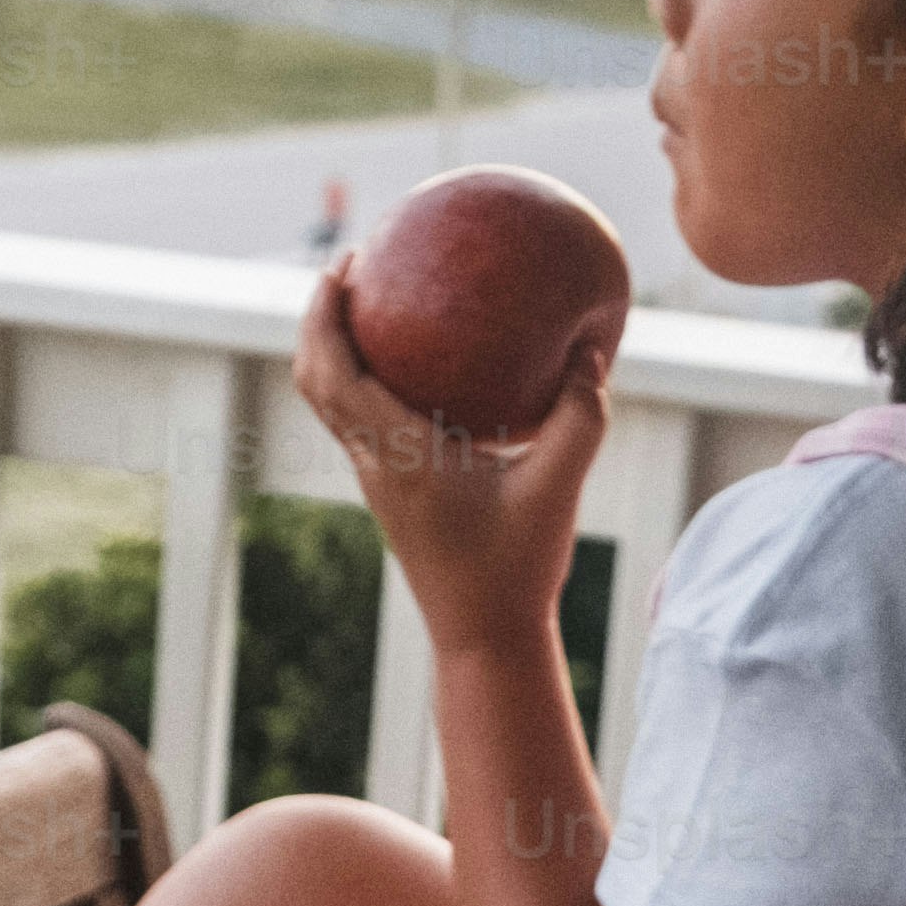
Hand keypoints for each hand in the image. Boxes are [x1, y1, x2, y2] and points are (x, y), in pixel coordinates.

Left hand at [287, 270, 606, 646]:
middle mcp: (375, 464)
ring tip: (375, 302)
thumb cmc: (517, 569)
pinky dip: (367, 379)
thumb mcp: (558, 487)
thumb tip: (591, 350)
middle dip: (319, 318)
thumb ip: (579, 416)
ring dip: (336, 349)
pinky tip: (421, 361)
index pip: (335, 375)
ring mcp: (378, 480)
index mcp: (399, 456)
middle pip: (314, 380)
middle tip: (352, 267)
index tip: (343, 265)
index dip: (325, 316)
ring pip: (331, 403)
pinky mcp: (393, 491)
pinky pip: (362, 421)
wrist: (484, 640)